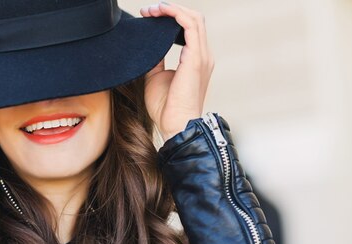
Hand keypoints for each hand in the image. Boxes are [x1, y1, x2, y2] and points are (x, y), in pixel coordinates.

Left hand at [139, 1, 214, 140]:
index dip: (172, 17)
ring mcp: (202, 56)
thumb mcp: (155, 77)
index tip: (151, 16)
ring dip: (171, 9)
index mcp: (196, 60)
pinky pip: (190, 26)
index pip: (190, 28)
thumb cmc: (166, 108)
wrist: (175, 125)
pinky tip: (160, 13)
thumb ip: (155, 59)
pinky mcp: (195, 59)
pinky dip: (175, 14)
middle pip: (194, 19)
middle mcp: (203, 55)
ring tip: (152, 10)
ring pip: (193, 18)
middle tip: (149, 10)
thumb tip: (148, 46)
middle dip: (171, 9)